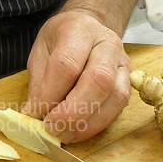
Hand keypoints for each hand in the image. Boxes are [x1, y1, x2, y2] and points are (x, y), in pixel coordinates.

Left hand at [24, 11, 130, 142]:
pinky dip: (97, 124)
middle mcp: (107, 44)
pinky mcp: (128, 82)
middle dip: (72, 111)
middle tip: (51, 127)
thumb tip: (34, 113)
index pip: (67, 64)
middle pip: (98, 80)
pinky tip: (78, 131)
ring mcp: (122, 64)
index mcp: (79, 30)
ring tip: (64, 134)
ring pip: (115, 97)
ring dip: (87, 122)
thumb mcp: (40, 52)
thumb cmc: (60, 40)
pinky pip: (118, 108)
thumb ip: (38, 82)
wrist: (88, 27)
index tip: (34, 112)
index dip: (50, 93)